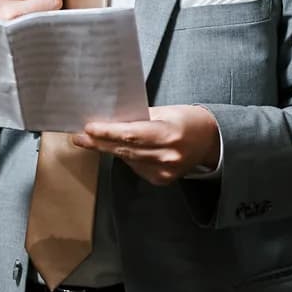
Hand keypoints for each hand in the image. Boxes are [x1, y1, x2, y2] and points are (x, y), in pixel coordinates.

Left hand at [74, 105, 221, 185]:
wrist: (211, 141)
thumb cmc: (187, 121)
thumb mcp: (165, 112)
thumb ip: (139, 117)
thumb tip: (110, 119)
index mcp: (169, 134)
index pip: (131, 134)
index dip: (107, 132)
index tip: (88, 128)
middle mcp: (167, 156)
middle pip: (125, 150)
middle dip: (99, 143)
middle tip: (79, 137)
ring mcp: (165, 171)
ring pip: (128, 160)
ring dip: (110, 150)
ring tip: (95, 139)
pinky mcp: (162, 180)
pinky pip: (136, 167)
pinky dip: (127, 158)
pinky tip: (125, 150)